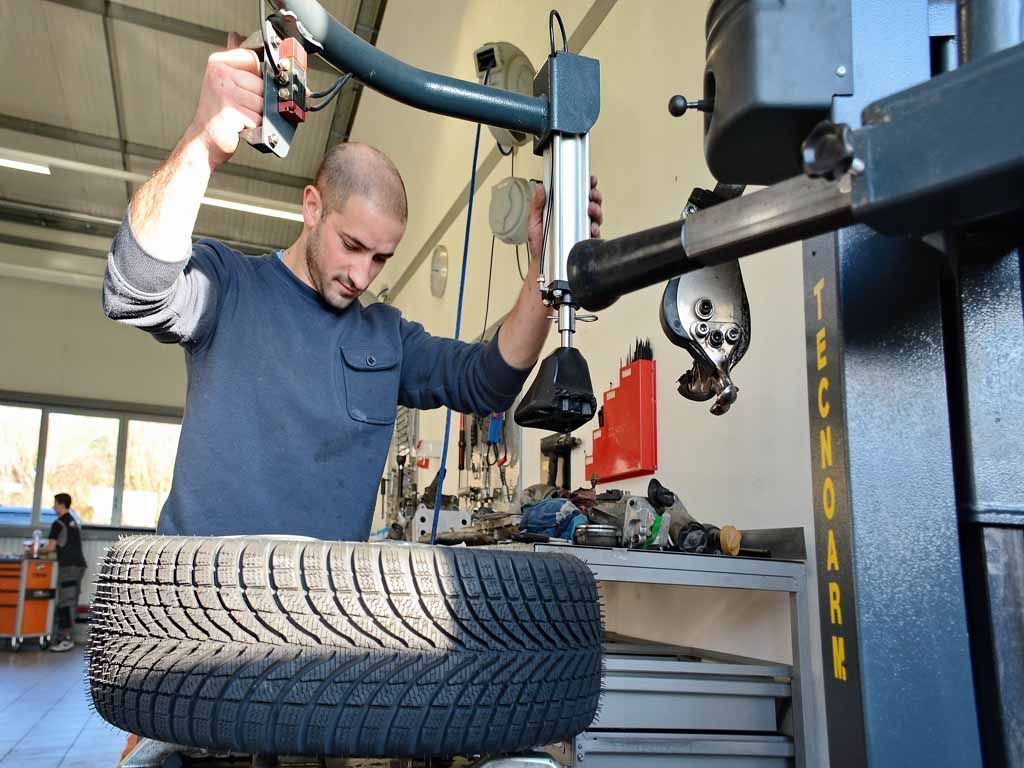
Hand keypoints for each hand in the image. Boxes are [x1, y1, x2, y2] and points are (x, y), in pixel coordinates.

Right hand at [184, 33, 263, 166]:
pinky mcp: (231, 111)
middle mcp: (219, 75)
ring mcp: (225, 93)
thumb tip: (235, 36)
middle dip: (257, 100)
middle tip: (239, 108)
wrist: (203, 141)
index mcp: (218, 63)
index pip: (253, 60)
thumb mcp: (222, 80)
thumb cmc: (216, 114)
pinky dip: (252, 126)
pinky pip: (257, 117)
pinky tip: (238, 126)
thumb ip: (232, 59)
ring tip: (238, 117)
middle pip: (261, 84)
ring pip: (261, 102)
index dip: (255, 78)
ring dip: (255, 115)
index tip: (245, 89)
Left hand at [527, 175, 603, 262]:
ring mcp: (581, 229)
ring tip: (591, 209)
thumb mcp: (534, 221)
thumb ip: (537, 205)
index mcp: (564, 209)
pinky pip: (595, 233)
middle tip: (592, 194)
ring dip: (596, 210)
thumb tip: (539, 188)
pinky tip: (591, 227)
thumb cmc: (540, 244)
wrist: (543, 264)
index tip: (589, 180)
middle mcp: (575, 218)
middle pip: (591, 202)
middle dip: (595, 196)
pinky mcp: (585, 241)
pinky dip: (595, 229)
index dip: (586, 186)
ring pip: (596, 216)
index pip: (577, 194)